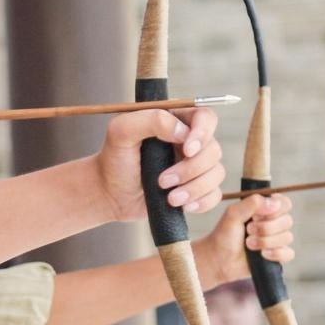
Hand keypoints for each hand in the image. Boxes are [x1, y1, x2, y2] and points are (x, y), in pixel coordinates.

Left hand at [91, 107, 223, 225]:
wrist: (108, 193)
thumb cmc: (114, 159)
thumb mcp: (121, 132)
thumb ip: (150, 120)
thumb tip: (182, 132)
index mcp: (176, 121)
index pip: (205, 118)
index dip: (203, 133)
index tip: (187, 150)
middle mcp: (189, 141)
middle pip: (213, 149)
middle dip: (191, 169)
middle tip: (162, 181)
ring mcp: (194, 166)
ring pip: (216, 173)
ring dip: (195, 188)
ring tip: (170, 198)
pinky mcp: (195, 189)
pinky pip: (215, 194)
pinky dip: (203, 202)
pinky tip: (183, 206)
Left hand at [196, 195, 294, 286]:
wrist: (218, 260)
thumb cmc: (224, 235)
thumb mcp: (233, 214)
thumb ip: (251, 203)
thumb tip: (274, 202)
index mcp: (265, 210)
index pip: (285, 203)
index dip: (276, 209)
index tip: (257, 214)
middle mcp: (273, 223)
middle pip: (288, 221)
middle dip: (266, 227)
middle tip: (248, 230)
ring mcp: (276, 240)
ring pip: (287, 237)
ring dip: (266, 241)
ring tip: (248, 244)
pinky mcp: (277, 256)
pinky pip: (289, 253)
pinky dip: (275, 253)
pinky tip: (262, 254)